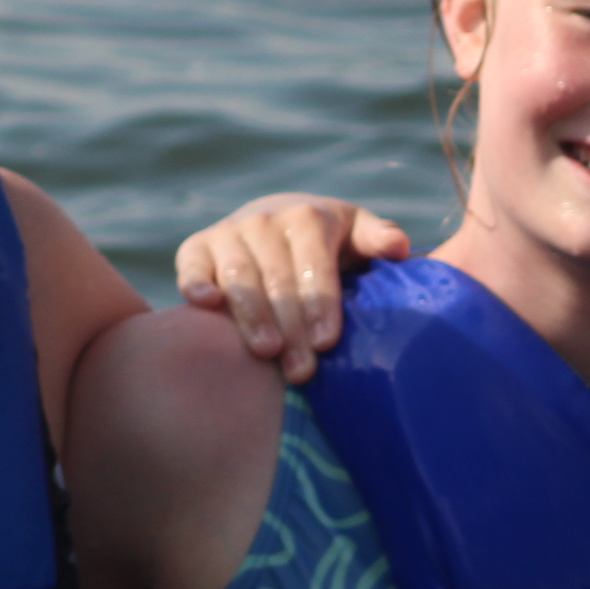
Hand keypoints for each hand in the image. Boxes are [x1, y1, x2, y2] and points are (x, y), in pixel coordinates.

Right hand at [172, 194, 414, 383]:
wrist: (276, 220)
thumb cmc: (327, 242)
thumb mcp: (356, 233)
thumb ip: (378, 239)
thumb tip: (398, 248)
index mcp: (308, 217)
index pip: (315, 262)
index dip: (320, 301)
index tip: (327, 341)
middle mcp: (265, 220)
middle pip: (278, 277)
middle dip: (291, 326)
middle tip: (301, 370)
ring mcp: (229, 233)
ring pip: (238, 276)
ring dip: (251, 315)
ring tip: (265, 353)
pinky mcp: (197, 248)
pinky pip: (191, 265)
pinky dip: (195, 281)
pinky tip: (205, 306)